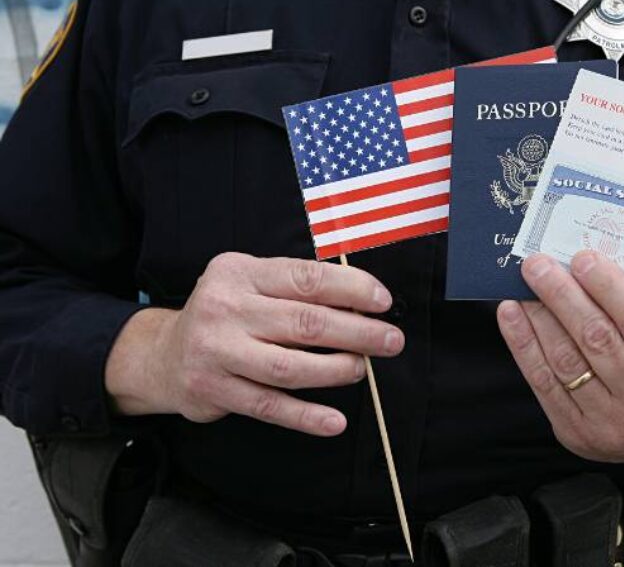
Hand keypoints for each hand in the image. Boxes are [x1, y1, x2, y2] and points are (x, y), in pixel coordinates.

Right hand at [106, 252, 403, 436]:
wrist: (162, 355)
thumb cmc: (226, 315)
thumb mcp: (250, 283)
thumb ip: (295, 287)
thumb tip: (361, 304)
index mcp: (240, 272)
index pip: (306, 278)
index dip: (351, 290)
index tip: (383, 302)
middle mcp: (226, 308)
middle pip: (305, 322)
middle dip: (358, 332)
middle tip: (391, 341)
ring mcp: (217, 352)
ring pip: (289, 367)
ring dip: (335, 370)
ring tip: (363, 368)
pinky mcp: (214, 390)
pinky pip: (269, 406)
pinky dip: (305, 416)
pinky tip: (334, 421)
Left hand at [497, 251, 623, 462]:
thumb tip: (586, 271)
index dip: (610, 289)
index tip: (583, 259)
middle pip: (598, 340)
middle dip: (564, 296)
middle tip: (540, 265)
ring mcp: (609, 426)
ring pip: (566, 360)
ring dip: (540, 317)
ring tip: (524, 286)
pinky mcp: (575, 434)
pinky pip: (543, 383)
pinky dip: (523, 345)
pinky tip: (512, 316)